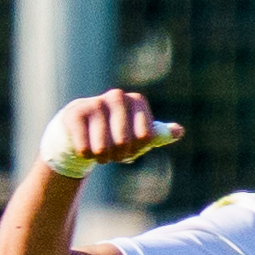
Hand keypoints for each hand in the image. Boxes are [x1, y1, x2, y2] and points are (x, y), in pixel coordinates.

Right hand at [40, 89, 182, 174]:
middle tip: (113, 149)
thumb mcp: (139, 134)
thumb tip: (179, 131)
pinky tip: (84, 145)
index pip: (145, 137)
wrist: (79, 129)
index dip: (137, 148)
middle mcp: (117, 96)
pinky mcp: (75, 113)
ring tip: (99, 149)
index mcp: (137, 101)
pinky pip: (85, 149)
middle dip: (118, 155)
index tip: (131, 144)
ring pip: (103, 148)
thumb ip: (158, 133)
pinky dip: (86, 155)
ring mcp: (95, 103)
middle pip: (124, 143)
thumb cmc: (114, 133)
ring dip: (102, 157)